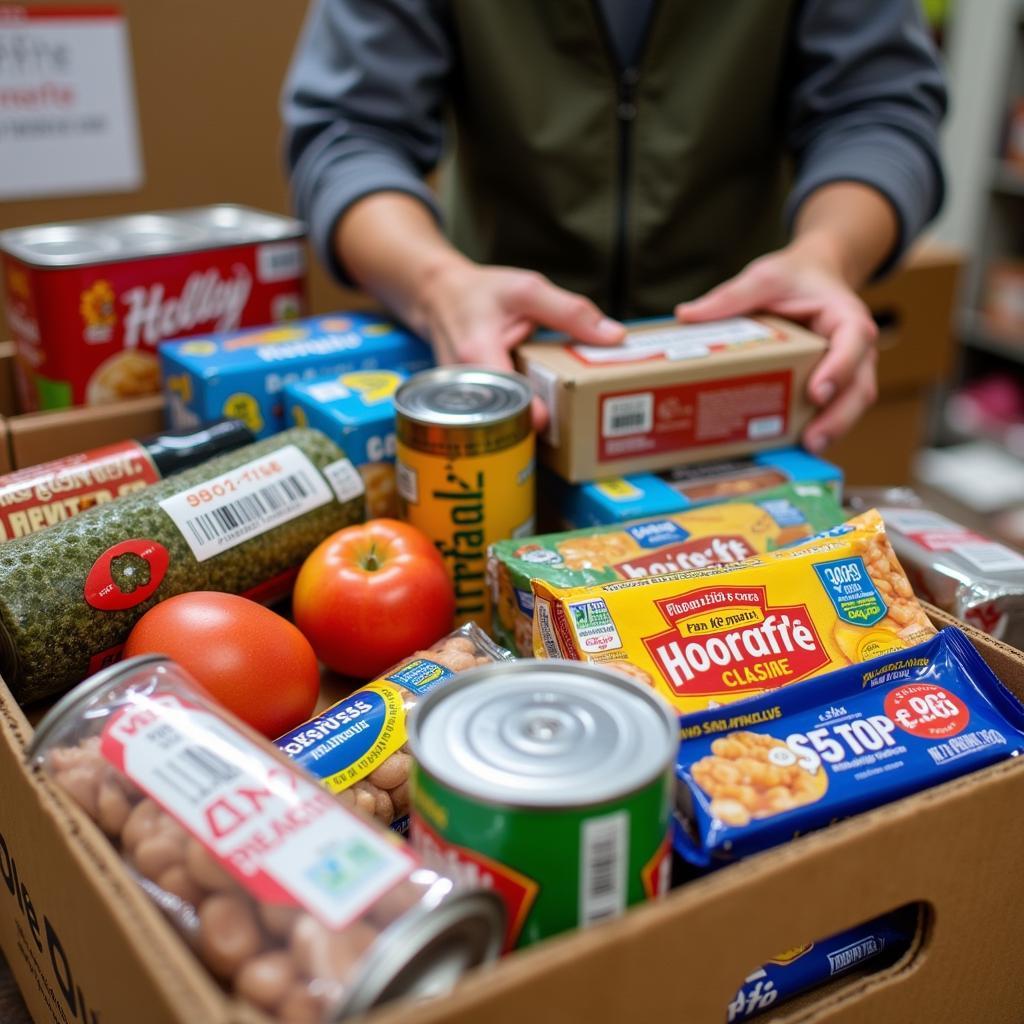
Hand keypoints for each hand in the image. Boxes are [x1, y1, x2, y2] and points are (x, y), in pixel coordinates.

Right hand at [414, 257, 624, 429]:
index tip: (556, 420)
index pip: (507, 399)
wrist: (437, 296)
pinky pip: (493, 418)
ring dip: (525, 423)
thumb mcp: (528, 289)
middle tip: (566, 421)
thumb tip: (614, 337)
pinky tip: (533, 407)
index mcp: (479, 354)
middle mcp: (465, 383)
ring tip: (554, 417)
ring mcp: (460, 398)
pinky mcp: (464, 404)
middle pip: (505, 419)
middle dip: (536, 423)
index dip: (533, 414)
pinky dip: (515, 415)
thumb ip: (570, 312)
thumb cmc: (482, 292)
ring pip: (498, 423)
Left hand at [675, 236, 878, 453]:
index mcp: (844, 316)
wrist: (812, 279)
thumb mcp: (763, 278)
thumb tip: (686, 315)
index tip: (817, 392)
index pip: (854, 341)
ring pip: (850, 404)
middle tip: (811, 441)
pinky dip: (817, 428)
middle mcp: (854, 348)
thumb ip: (731, 297)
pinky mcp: (831, 387)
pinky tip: (792, 446)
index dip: (840, 368)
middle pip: (859, 386)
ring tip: (805, 451)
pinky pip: (832, 411)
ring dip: (832, 430)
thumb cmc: (792, 279)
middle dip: (838, 417)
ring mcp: (847, 371)